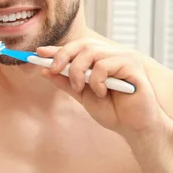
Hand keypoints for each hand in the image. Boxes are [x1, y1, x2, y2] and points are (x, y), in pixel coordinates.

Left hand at [37, 39, 164, 137]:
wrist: (133, 128)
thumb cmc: (112, 111)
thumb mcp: (82, 96)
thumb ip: (66, 82)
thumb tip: (45, 71)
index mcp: (99, 60)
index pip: (75, 48)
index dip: (57, 49)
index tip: (38, 52)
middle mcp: (111, 55)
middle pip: (82, 45)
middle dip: (63, 56)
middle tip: (53, 69)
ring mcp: (122, 58)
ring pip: (91, 52)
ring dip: (78, 71)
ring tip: (80, 88)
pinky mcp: (133, 66)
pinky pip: (105, 65)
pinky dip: (97, 80)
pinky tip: (102, 92)